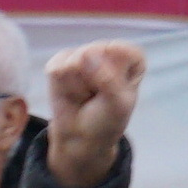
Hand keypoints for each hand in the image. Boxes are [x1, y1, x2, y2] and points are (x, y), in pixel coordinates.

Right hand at [43, 42, 145, 187]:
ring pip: (76, 60)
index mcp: (130, 62)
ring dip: (79, 85)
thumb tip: (86, 54)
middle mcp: (106, 53)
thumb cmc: (107, 119)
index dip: (119, 70)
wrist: (80, 135)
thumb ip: (107, 78)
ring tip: (84, 95)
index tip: (116, 87)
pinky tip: (71, 93)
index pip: (129, 51)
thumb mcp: (117, 103)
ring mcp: (81, 55)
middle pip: (98, 52)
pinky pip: (58, 68)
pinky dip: (64, 86)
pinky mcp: (60, 62)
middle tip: (98, 95)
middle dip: (96, 80)